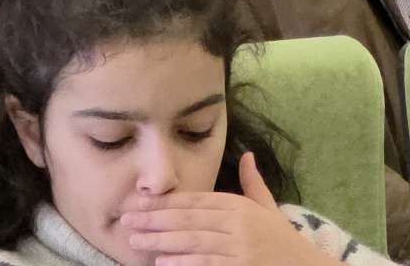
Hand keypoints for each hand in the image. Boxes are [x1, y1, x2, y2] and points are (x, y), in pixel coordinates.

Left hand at [121, 152, 335, 263]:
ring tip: (136, 240)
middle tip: (126, 219)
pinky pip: (207, 263)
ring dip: (160, 241)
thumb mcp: (268, 207)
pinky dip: (184, 262)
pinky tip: (163, 261)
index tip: (141, 202)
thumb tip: (247, 154)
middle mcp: (238, 223)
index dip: (166, 201)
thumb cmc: (283, 239)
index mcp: (240, 206)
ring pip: (192, 241)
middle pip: (188, 219)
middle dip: (154, 219)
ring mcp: (239, 247)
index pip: (196, 201)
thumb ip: (253, 182)